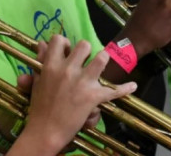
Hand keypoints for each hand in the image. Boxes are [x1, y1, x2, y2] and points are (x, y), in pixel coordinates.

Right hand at [13, 35, 136, 152]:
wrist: (46, 131)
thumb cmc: (39, 108)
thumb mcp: (38, 81)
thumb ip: (41, 61)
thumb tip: (42, 43)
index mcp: (51, 66)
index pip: (59, 40)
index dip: (64, 43)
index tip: (67, 51)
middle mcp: (68, 70)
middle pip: (84, 45)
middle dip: (86, 51)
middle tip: (85, 61)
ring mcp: (82, 82)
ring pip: (101, 58)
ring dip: (103, 61)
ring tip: (101, 66)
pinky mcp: (93, 96)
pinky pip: (114, 90)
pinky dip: (125, 88)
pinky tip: (132, 86)